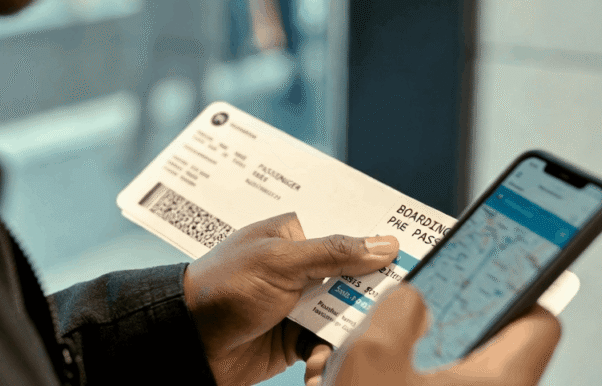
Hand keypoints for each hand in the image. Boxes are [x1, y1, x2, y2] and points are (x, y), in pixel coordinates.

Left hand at [183, 212, 399, 385]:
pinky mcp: (297, 337)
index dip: (379, 245)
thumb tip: (384, 245)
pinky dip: (328, 356)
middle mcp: (301, 267)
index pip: (346, 235)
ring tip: (349, 343)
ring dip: (349, 332)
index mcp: (295, 236)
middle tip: (395, 306)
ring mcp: (300, 303)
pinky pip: (328, 344)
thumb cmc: (223, 288)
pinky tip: (320, 365)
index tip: (414, 253)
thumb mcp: (280, 261)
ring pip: (346, 314)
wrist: (187, 342)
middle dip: (371, 296)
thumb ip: (333, 252)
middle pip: (354, 277)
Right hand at [315, 285, 561, 385]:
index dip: (518, 285)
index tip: (493, 266)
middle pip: (487, 342)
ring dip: (407, 354)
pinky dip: (396, 379)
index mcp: (501, 383)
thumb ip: (400, 308)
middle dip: (441, 321)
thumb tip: (413, 299)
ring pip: (449, 371)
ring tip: (362, 355)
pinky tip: (354, 380)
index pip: (540, 321)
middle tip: (411, 307)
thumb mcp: (374, 355)